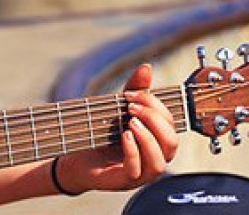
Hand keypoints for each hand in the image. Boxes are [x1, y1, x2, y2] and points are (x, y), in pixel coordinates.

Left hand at [54, 64, 179, 192]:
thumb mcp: (118, 109)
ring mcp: (141, 173)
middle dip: (154, 121)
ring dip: (147, 140)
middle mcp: (154, 158)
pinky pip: (137, 172)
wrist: (77, 158)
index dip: (155, 106)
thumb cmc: (102, 135)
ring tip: (130, 124)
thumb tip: (146, 67)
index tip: (131, 96)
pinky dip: (133, 152)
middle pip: (171, 143)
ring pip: (159, 163)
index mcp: (158, 141)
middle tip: (131, 109)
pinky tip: (124, 137)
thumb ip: (134, 90)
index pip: (170, 123)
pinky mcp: (124, 181)